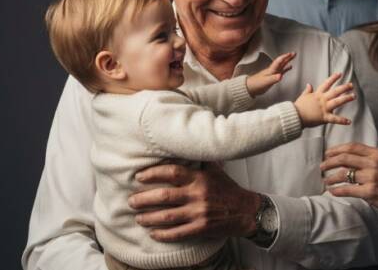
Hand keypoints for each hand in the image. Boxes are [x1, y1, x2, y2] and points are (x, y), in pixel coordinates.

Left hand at [128, 162, 259, 241]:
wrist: (246, 211)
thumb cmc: (228, 190)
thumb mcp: (216, 171)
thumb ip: (200, 160)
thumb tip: (187, 143)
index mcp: (200, 178)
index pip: (172, 172)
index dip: (153, 174)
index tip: (139, 177)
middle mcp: (198, 194)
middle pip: (164, 196)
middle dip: (143, 199)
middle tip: (131, 201)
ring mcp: (199, 212)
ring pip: (167, 216)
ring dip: (149, 218)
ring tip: (138, 217)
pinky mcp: (201, 228)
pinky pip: (177, 233)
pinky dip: (162, 234)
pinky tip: (153, 233)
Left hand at [246, 52, 294, 96]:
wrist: (250, 88)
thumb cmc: (256, 84)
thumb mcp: (266, 82)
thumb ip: (273, 78)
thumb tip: (280, 75)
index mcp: (271, 70)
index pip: (279, 61)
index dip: (284, 57)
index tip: (290, 54)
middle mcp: (272, 70)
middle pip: (281, 62)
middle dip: (287, 57)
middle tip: (293, 53)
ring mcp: (273, 73)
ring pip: (282, 65)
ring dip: (287, 60)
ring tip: (292, 57)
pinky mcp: (273, 77)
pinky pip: (282, 71)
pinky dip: (286, 68)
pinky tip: (289, 67)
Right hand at [294, 72, 353, 127]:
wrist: (294, 116)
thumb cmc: (298, 107)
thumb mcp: (303, 96)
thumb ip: (307, 91)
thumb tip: (309, 84)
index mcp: (317, 94)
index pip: (327, 84)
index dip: (333, 78)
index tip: (340, 74)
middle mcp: (322, 100)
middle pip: (335, 91)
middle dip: (344, 87)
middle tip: (351, 85)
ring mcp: (324, 108)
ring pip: (337, 102)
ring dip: (346, 98)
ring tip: (353, 96)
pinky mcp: (324, 117)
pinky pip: (335, 119)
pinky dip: (342, 121)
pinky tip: (349, 121)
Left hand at [320, 142, 377, 219]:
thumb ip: (370, 158)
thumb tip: (350, 155)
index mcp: (377, 154)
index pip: (352, 147)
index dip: (337, 149)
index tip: (328, 153)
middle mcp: (374, 163)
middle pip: (344, 158)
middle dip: (329, 162)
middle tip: (322, 166)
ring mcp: (372, 177)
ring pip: (344, 174)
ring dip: (331, 178)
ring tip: (326, 181)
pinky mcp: (370, 192)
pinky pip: (348, 190)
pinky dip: (337, 191)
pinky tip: (333, 191)